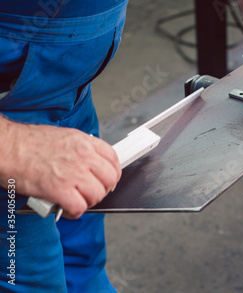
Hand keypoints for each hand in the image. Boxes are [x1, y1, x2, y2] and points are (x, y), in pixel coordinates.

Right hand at [0, 120, 120, 218]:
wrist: (6, 148)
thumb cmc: (28, 143)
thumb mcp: (64, 137)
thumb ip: (82, 149)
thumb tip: (92, 163)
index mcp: (84, 143)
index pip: (113, 159)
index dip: (112, 173)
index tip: (108, 179)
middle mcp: (83, 157)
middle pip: (109, 179)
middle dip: (103, 189)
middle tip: (92, 193)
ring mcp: (73, 173)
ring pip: (97, 195)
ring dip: (89, 202)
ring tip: (78, 201)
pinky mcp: (59, 189)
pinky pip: (79, 207)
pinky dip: (75, 212)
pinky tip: (68, 210)